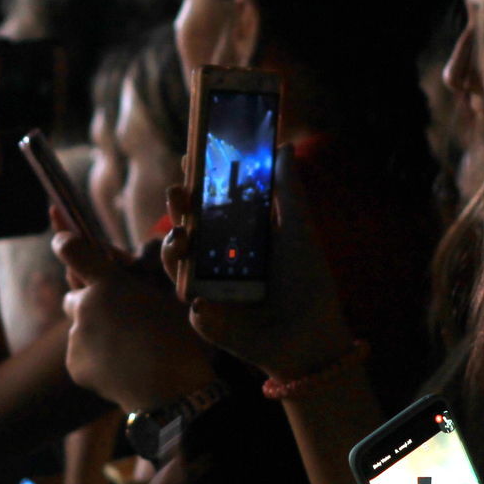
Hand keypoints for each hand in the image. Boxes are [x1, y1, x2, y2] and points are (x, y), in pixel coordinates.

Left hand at [55, 232, 215, 412]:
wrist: (172, 391)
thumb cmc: (180, 339)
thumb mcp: (171, 297)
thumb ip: (143, 277)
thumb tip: (128, 266)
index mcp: (109, 283)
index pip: (72, 249)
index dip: (65, 242)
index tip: (63, 241)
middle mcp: (85, 306)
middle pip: (74, 296)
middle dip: (90, 302)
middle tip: (117, 316)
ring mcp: (76, 337)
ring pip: (78, 327)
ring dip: (94, 331)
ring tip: (126, 347)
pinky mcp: (74, 364)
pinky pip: (80, 354)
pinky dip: (94, 357)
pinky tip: (120, 365)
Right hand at [162, 145, 353, 381]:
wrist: (312, 337)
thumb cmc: (308, 283)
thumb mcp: (299, 232)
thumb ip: (288, 192)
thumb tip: (284, 147)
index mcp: (238, 235)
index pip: (208, 203)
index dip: (196, 181)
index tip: (188, 156)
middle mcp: (217, 259)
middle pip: (185, 228)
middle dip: (175, 209)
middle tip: (177, 192)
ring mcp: (209, 290)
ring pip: (177, 266)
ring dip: (171, 250)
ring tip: (182, 239)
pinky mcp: (209, 321)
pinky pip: (195, 311)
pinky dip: (199, 308)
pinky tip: (203, 303)